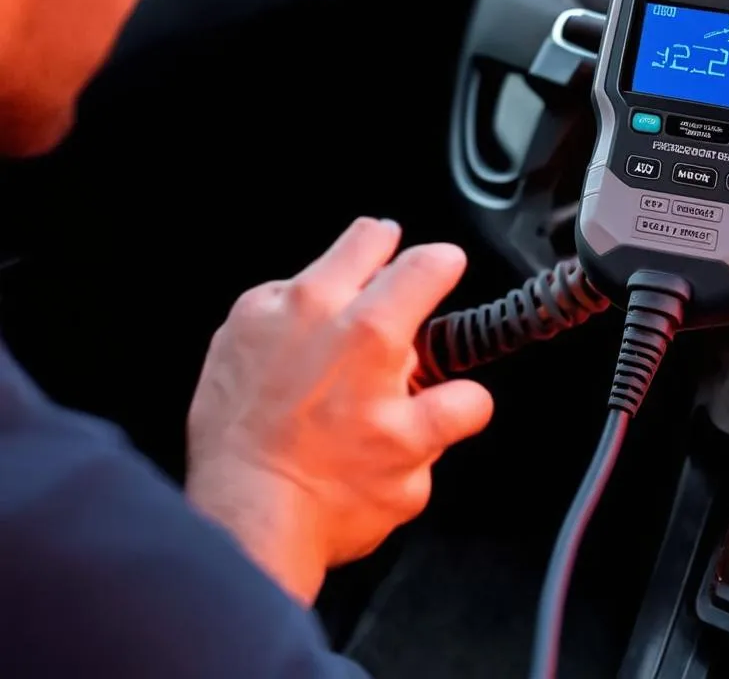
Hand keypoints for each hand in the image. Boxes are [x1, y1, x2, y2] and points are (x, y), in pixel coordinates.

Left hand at [185, 218, 493, 604]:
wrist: (243, 520)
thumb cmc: (325, 497)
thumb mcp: (416, 461)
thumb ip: (454, 412)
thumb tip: (468, 394)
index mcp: (372, 333)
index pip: (426, 262)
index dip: (445, 263)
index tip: (446, 267)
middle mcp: (316, 307)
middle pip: (368, 236)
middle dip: (390, 249)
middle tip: (396, 283)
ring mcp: (268, 313)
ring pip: (319, 268)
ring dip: (340, 290)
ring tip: (342, 340)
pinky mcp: (233, 330)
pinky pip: (277, 300)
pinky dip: (295, 318)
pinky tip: (298, 359)